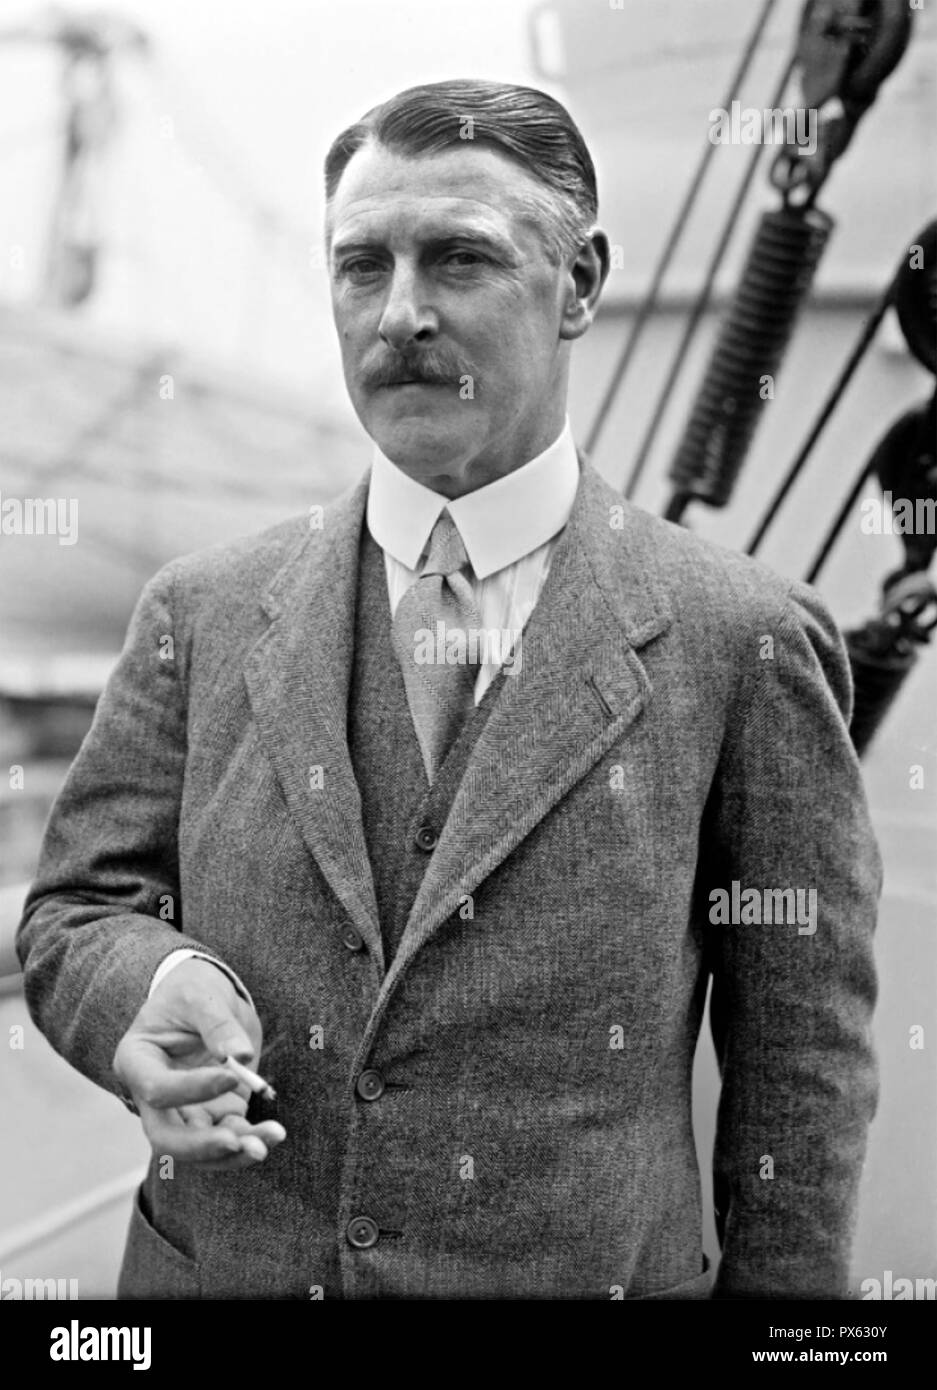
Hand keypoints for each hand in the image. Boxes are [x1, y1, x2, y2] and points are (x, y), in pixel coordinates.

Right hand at [112, 958, 285, 1170]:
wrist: (205, 1001)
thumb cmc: (192, 991)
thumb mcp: (200, 994)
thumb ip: (217, 1024)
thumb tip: (241, 1057)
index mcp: (137, 1061)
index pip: (156, 1089)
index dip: (192, 1089)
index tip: (233, 1074)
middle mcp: (153, 1096)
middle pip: (166, 1138)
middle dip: (202, 1146)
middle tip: (238, 1141)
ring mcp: (181, 1111)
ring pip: (198, 1150)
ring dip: (234, 1152)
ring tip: (270, 1139)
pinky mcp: (211, 1116)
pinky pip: (226, 1139)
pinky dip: (249, 1142)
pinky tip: (273, 1134)